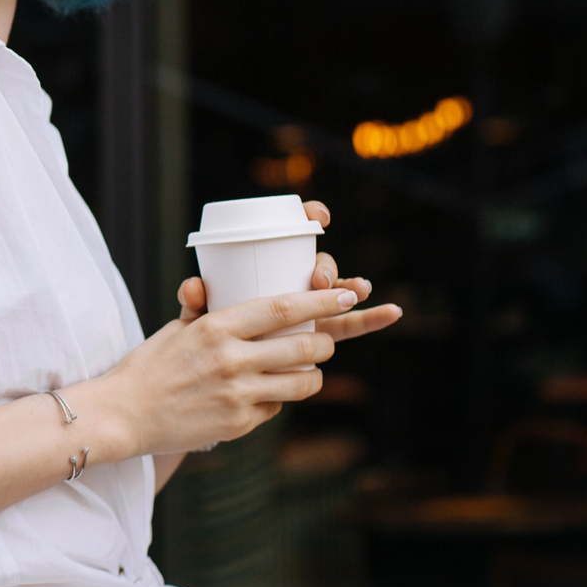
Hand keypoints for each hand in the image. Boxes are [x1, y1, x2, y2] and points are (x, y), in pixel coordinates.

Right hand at [90, 286, 356, 457]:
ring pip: (301, 382)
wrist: (124, 414)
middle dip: (326, 343)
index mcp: (216, 327)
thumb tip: (215, 286)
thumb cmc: (150, 366)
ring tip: (307, 371)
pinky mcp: (238, 423)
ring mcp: (237, 394)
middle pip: (304, 346)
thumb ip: (208, 310)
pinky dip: (276, 400)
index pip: (282, 308)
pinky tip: (262, 396)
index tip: (345, 296)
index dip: (321, 301)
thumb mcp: (178, 330)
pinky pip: (276, 407)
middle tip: (326, 341)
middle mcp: (230, 359)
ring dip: (312, 375)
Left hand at [174, 200, 401, 346]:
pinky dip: (372, 317)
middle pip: (316, 260)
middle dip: (325, 265)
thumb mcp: (196, 320)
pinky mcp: (319, 332)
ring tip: (357, 288)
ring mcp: (308, 306)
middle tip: (318, 280)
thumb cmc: (204, 337)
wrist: (214, 371)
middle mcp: (291, 280)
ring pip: (336, 289)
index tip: (319, 216)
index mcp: (265, 265)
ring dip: (349, 285)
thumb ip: (193, 304)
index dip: (309, 215)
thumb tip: (194, 286)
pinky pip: (349, 324)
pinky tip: (392, 311)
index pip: (289, 229)